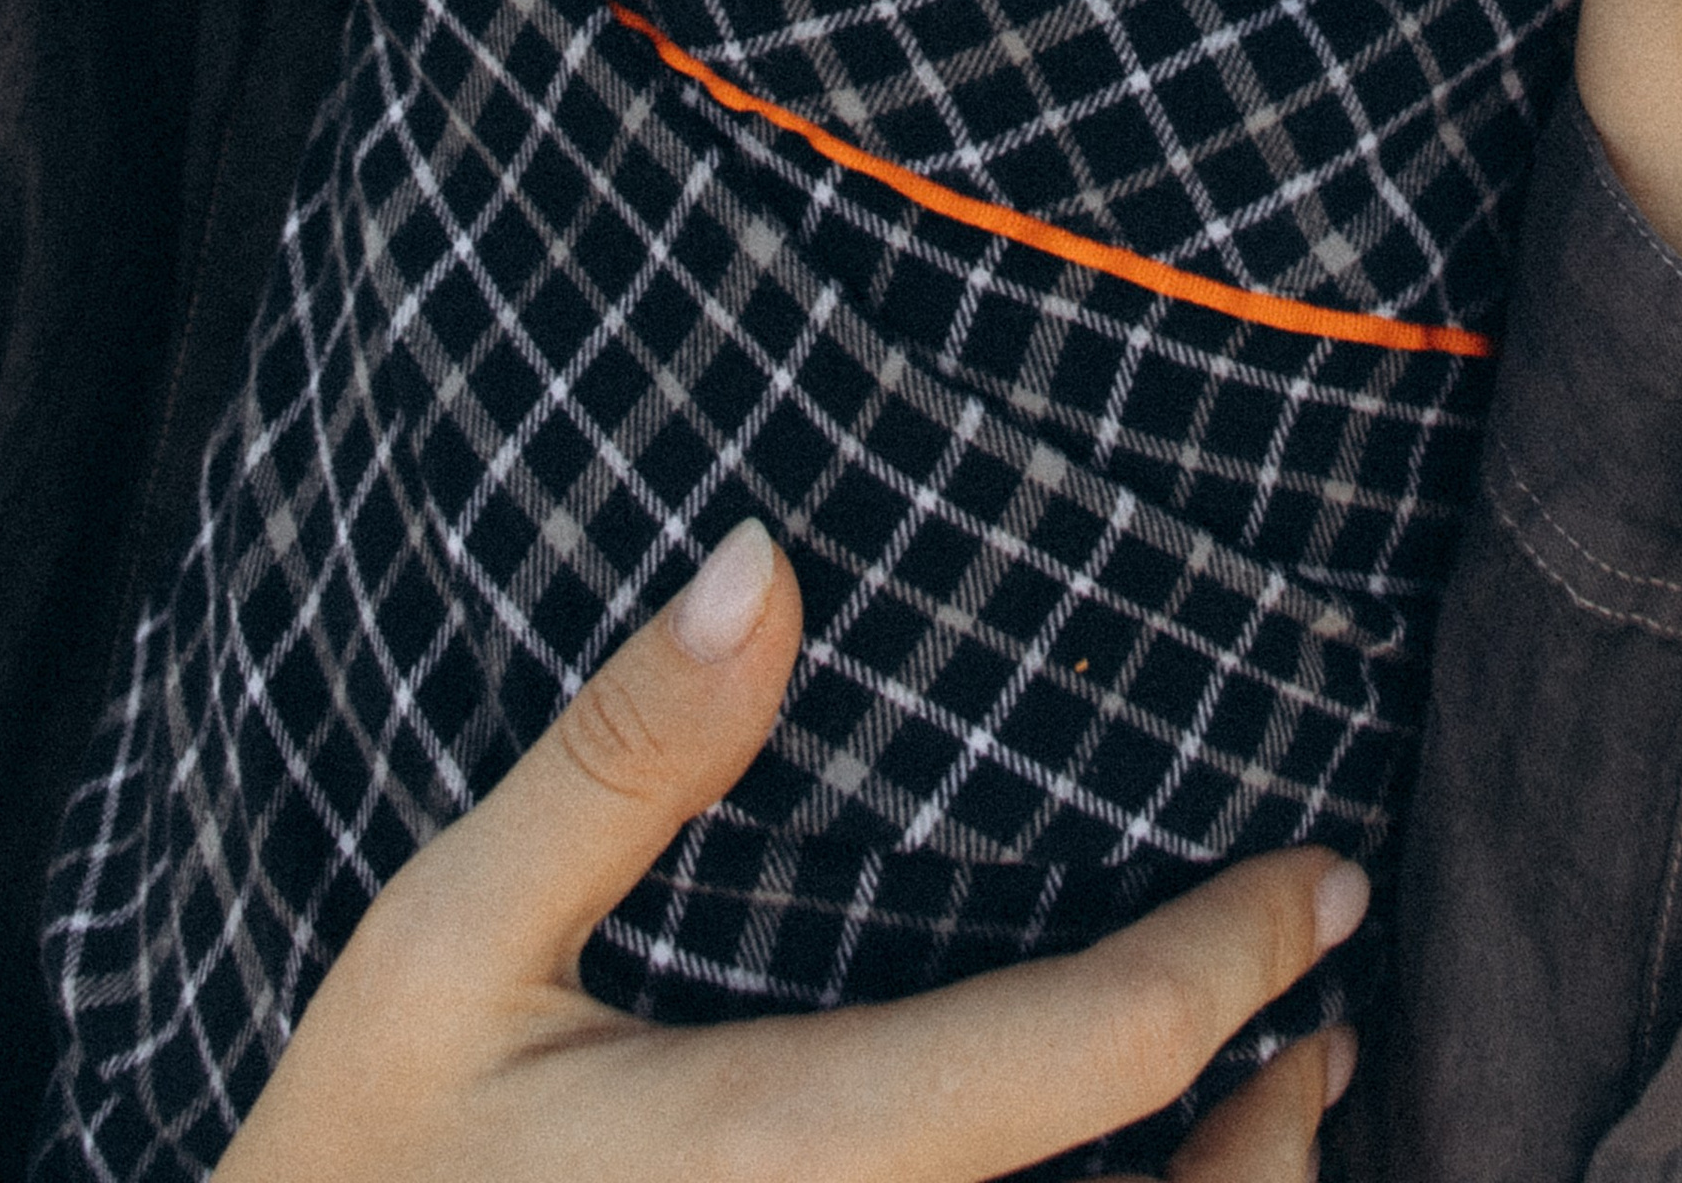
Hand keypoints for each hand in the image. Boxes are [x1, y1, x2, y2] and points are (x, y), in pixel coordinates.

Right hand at [219, 518, 1363, 1182]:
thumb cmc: (353, 1164)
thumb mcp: (444, 948)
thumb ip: (614, 767)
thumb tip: (760, 559)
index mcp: (795, 1158)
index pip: (1101, 1053)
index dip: (1240, 956)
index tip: (1326, 880)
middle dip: (1273, 1134)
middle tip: (1329, 1018)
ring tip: (1272, 1113)